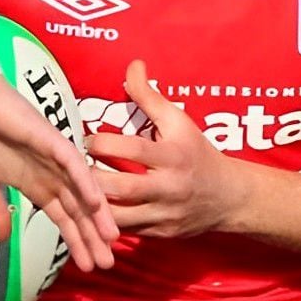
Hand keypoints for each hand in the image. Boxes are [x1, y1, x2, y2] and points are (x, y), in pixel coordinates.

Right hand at [0, 76, 118, 271]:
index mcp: (37, 185)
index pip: (64, 219)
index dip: (77, 242)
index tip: (89, 267)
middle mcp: (52, 174)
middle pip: (79, 211)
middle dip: (93, 238)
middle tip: (108, 264)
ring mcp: (54, 157)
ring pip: (82, 190)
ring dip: (97, 215)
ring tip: (112, 240)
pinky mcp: (51, 139)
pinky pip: (71, 163)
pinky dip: (84, 182)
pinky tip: (96, 202)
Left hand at [83, 60, 248, 238]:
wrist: (228, 197)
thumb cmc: (197, 153)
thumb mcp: (178, 122)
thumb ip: (150, 96)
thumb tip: (132, 65)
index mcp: (172, 156)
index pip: (131, 150)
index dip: (101, 143)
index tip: (86, 139)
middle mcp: (168, 188)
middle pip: (119, 187)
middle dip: (89, 178)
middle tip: (72, 168)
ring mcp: (164, 215)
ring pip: (117, 218)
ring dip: (92, 206)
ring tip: (75, 191)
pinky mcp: (159, 235)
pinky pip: (124, 233)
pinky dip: (104, 224)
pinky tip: (89, 212)